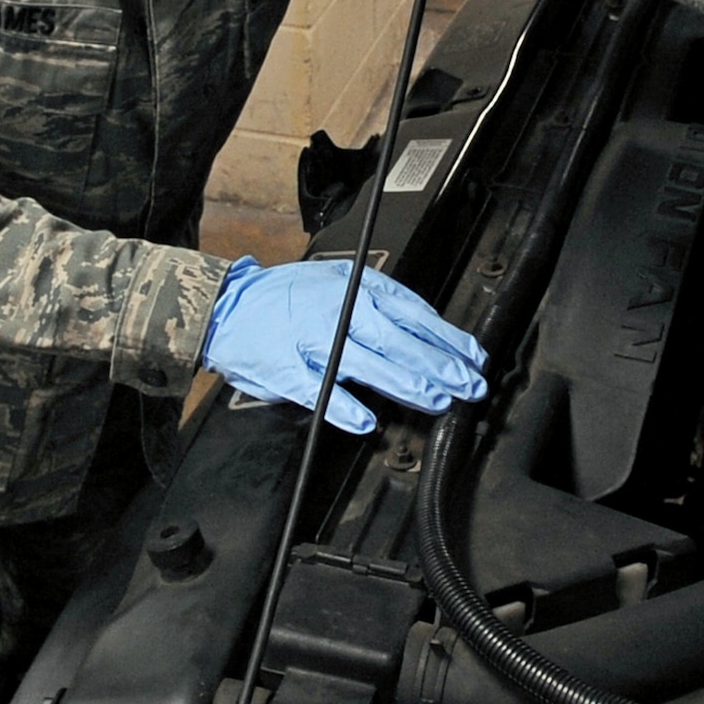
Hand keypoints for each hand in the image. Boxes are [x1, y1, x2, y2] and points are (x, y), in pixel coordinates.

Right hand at [203, 256, 486, 433]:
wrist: (229, 305)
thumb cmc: (289, 296)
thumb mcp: (342, 282)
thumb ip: (383, 304)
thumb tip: (429, 330)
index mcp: (356, 291)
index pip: (414, 314)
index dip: (448, 338)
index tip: (474, 357)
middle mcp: (339, 314)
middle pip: (399, 341)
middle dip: (440, 365)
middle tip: (468, 385)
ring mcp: (312, 342)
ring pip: (367, 364)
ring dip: (406, 384)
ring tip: (435, 400)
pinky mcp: (286, 371)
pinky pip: (318, 392)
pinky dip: (343, 407)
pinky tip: (367, 422)